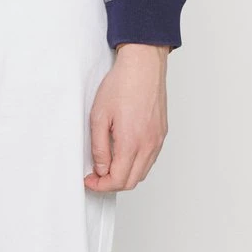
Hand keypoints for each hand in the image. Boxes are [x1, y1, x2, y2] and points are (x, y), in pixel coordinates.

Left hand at [84, 44, 168, 191]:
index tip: (89, 180)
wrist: (143, 65)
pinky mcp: (161, 134)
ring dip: (125, 175)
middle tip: (96, 175)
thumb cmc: (122, 84)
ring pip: (142, 172)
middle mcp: (148, 145)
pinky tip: (124, 154)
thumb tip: (101, 168)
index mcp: (131, 142)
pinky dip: (136, 164)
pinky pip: (150, 159)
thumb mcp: (99, 115)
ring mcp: (157, 140)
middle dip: (111, 183)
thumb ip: (99, 146)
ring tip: (108, 164)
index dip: (101, 185)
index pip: (117, 180)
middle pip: (131, 181)